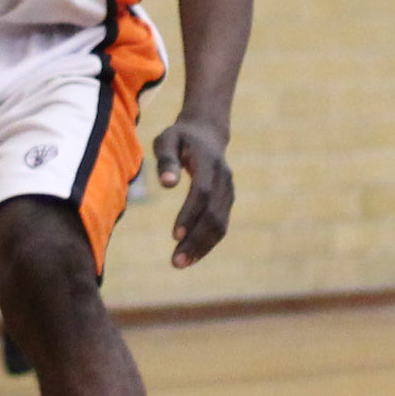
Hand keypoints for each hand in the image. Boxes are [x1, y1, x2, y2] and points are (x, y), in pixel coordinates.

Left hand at [153, 115, 233, 267]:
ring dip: (202, 246)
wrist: (206, 132)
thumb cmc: (179, 137)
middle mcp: (223, 178)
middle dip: (196, 239)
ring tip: (180, 263)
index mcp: (208, 162)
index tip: (174, 235)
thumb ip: (166, 159)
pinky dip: (208, 241)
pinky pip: (221, 224)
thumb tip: (167, 184)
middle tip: (176, 261)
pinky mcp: (227, 199)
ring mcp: (228, 190)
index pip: (201, 192)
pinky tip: (191, 255)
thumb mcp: (166, 139)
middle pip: (214, 214)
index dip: (189, 214)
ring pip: (220, 223)